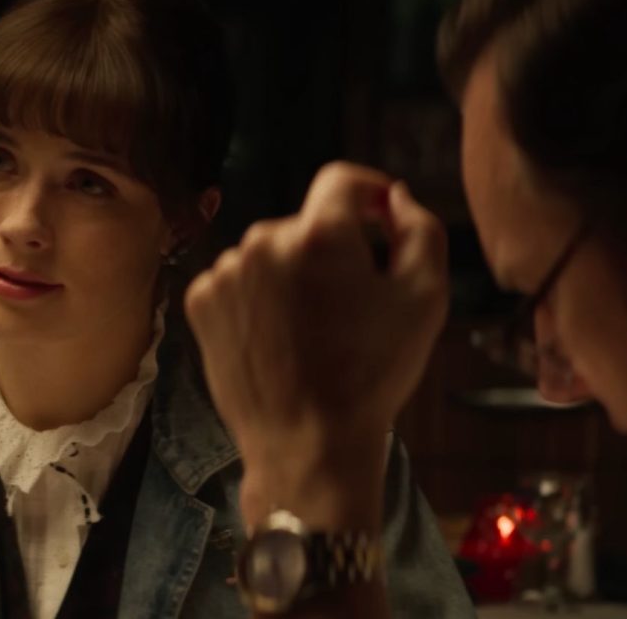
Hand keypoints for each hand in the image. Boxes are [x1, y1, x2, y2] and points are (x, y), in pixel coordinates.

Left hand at [184, 162, 448, 527]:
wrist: (306, 444)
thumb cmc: (371, 375)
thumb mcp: (425, 297)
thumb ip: (419, 228)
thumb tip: (393, 197)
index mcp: (319, 234)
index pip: (342, 180)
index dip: (368, 193)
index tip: (379, 216)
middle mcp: (262, 240)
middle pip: (306, 224)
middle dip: (330, 250)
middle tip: (349, 304)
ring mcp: (226, 271)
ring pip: (270, 253)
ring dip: (291, 275)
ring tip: (310, 330)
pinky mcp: (201, 301)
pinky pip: (239, 280)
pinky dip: (258, 297)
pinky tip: (277, 337)